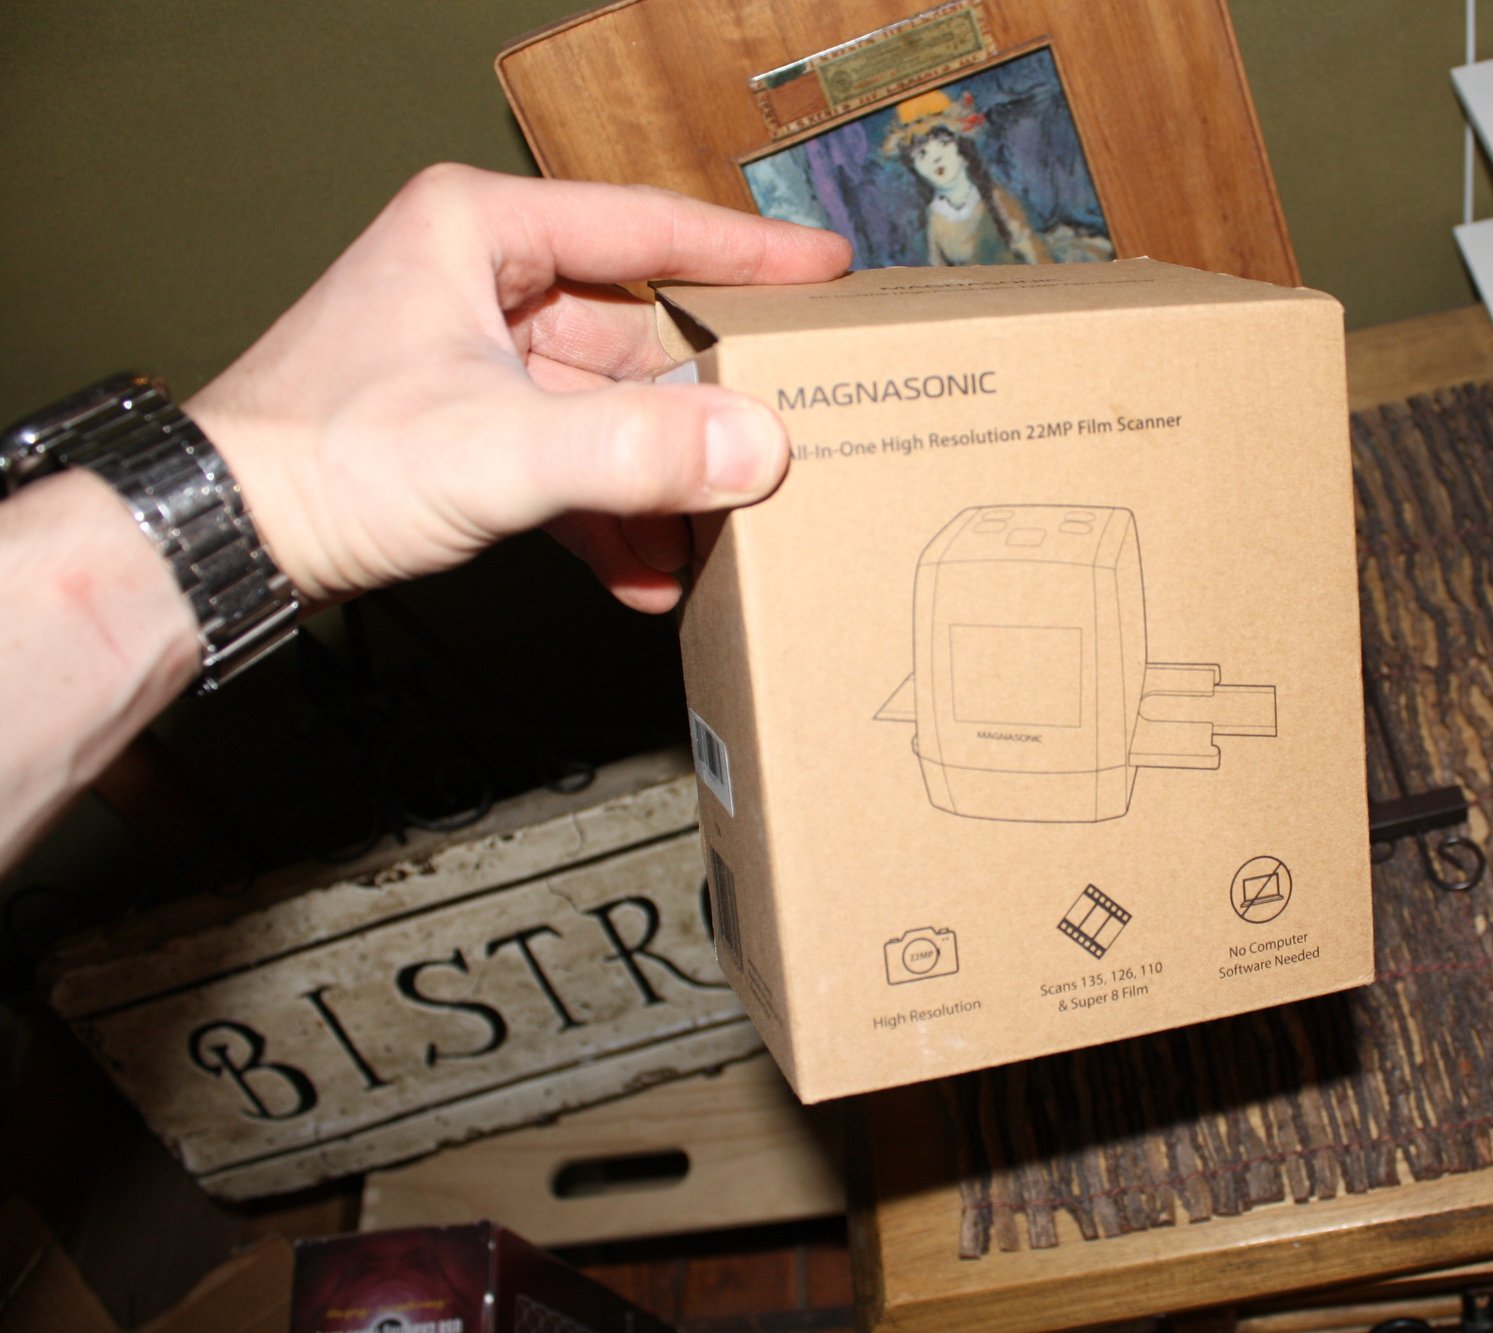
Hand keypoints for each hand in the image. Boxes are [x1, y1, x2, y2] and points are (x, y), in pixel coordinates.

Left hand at [184, 164, 850, 612]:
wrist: (221, 541)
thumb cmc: (320, 461)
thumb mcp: (499, 449)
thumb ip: (636, 448)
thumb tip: (757, 445)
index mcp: (480, 231)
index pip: (645, 227)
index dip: (745, 256)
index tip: (828, 274)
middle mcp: (481, 280)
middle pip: (637, 330)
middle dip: (708, 401)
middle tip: (791, 430)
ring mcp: (475, 357)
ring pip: (608, 407)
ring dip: (661, 479)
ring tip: (720, 534)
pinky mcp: (467, 428)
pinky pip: (569, 463)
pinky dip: (609, 517)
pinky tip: (647, 577)